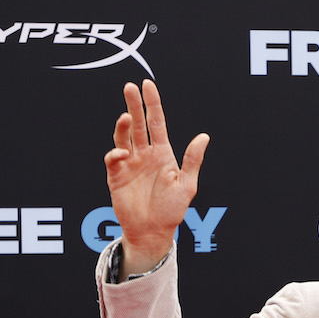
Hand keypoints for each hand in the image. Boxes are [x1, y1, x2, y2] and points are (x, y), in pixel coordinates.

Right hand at [104, 79, 209, 273]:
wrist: (153, 232)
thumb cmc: (171, 210)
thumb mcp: (187, 185)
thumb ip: (193, 160)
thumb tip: (204, 136)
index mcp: (163, 154)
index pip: (157, 123)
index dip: (153, 104)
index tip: (147, 85)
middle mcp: (145, 155)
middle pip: (138, 124)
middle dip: (134, 105)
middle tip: (129, 87)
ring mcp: (130, 164)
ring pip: (124, 137)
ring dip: (123, 125)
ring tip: (126, 116)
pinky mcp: (117, 176)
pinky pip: (114, 158)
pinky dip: (116, 153)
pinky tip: (123, 153)